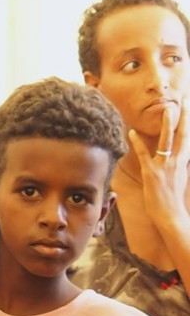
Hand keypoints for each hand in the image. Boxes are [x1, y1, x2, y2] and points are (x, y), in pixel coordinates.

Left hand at [130, 99, 189, 229]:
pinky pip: (144, 154)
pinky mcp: (151, 172)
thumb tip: (181, 155)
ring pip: (167, 140)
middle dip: (185, 116)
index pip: (189, 138)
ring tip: (166, 109)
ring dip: (167, 124)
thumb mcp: (181, 177)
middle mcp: (177, 161)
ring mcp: (165, 165)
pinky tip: (131, 132)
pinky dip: (137, 142)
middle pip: (183, 134)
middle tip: (186, 100)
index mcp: (184, 161)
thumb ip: (180, 164)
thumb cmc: (173, 198)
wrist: (171, 214)